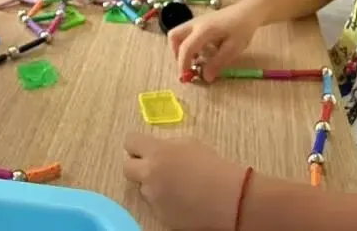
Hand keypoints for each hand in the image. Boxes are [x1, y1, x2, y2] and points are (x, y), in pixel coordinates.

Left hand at [124, 134, 246, 230]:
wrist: (229, 198)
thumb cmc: (213, 166)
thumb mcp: (188, 143)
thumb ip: (166, 146)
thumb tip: (156, 149)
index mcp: (156, 152)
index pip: (130, 141)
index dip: (137, 145)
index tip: (145, 148)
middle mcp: (149, 174)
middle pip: (127, 167)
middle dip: (138, 166)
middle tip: (153, 167)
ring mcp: (153, 197)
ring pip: (143, 187)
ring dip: (153, 185)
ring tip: (176, 185)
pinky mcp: (159, 215)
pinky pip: (155, 204)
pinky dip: (164, 201)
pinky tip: (181, 199)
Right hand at [169, 0, 262, 81]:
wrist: (247, 12)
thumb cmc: (242, 29)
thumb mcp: (233, 48)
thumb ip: (217, 63)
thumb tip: (205, 77)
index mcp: (204, 30)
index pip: (186, 48)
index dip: (182, 64)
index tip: (185, 77)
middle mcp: (195, 24)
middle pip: (173, 36)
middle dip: (176, 53)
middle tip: (187, 64)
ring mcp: (196, 21)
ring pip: (178, 34)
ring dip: (182, 48)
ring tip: (197, 59)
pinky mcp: (199, 22)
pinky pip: (186, 33)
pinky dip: (189, 44)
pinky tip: (204, 50)